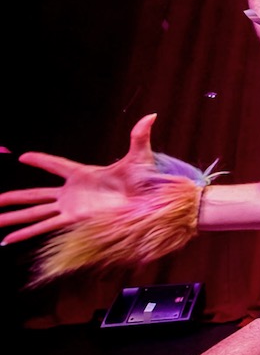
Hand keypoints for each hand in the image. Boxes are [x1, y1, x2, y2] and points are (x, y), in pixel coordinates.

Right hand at [0, 114, 160, 245]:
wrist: (150, 205)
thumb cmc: (146, 182)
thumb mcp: (139, 157)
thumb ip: (139, 136)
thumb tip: (150, 115)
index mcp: (84, 174)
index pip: (56, 165)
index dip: (41, 161)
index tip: (22, 157)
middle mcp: (73, 192)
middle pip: (37, 194)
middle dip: (16, 197)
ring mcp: (72, 208)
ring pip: (35, 212)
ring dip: (14, 217)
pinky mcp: (74, 220)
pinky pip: (44, 227)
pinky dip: (26, 233)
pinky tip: (9, 239)